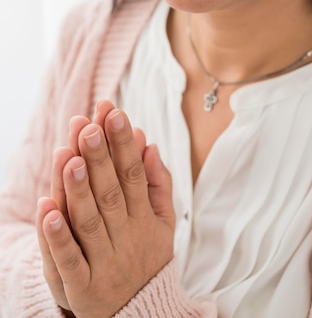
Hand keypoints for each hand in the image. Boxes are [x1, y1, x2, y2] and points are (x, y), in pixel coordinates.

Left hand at [36, 101, 174, 317]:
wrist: (139, 315)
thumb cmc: (147, 258)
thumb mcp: (164, 223)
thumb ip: (158, 184)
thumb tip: (151, 145)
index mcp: (143, 218)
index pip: (132, 174)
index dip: (124, 144)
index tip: (114, 114)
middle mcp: (125, 237)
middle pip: (110, 193)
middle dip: (99, 158)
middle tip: (88, 126)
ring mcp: (103, 262)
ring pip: (89, 223)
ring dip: (78, 190)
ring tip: (69, 157)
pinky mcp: (81, 287)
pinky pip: (69, 261)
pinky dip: (58, 236)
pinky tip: (48, 209)